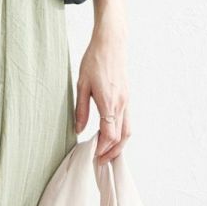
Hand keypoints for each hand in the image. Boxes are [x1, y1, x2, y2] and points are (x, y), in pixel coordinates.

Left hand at [74, 27, 130, 162]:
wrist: (111, 43)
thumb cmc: (94, 61)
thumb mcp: (81, 85)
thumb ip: (81, 110)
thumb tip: (78, 129)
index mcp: (109, 102)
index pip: (110, 134)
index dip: (102, 148)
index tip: (93, 156)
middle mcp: (121, 104)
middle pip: (121, 137)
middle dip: (112, 152)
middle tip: (100, 162)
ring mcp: (126, 101)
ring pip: (127, 131)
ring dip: (119, 145)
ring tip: (107, 153)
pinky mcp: (127, 97)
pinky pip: (127, 121)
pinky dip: (121, 134)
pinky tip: (111, 137)